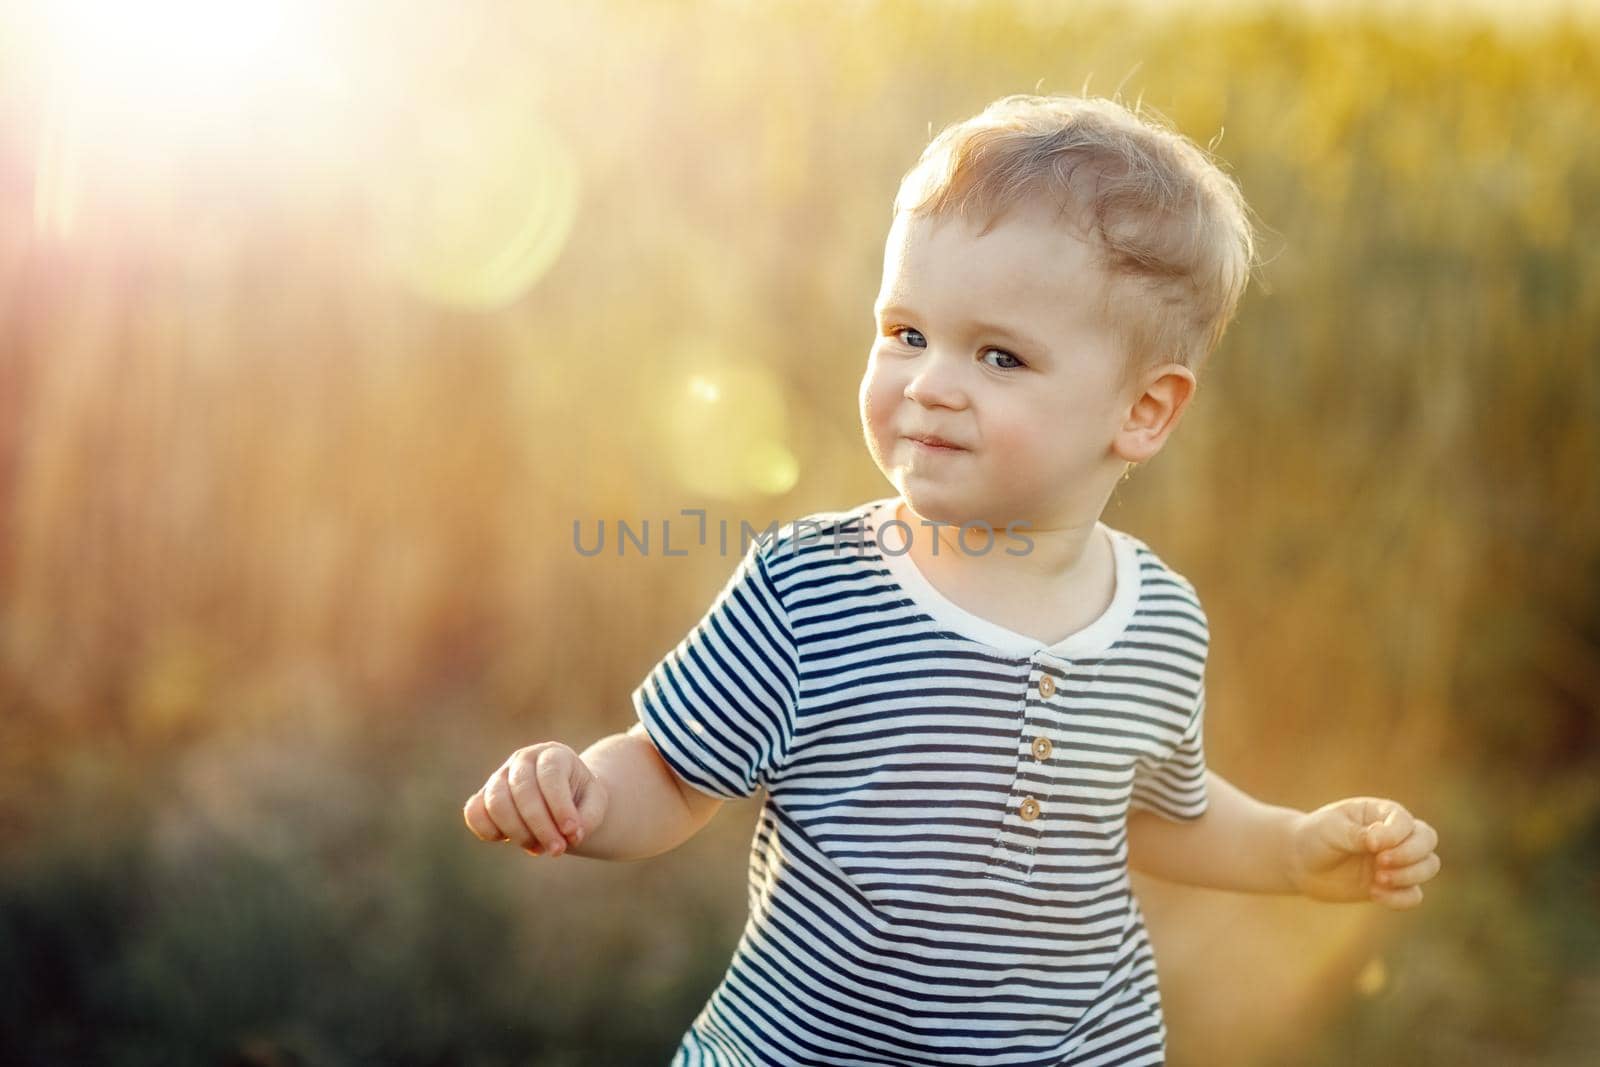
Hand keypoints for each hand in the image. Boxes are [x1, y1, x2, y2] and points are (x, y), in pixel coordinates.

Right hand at [463, 742, 608, 857]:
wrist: (563, 798)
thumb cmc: (581, 799)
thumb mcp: (596, 804)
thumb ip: (588, 817)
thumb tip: (570, 835)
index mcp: (554, 754)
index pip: (551, 776)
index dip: (560, 806)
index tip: (572, 833)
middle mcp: (523, 759)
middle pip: (522, 790)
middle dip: (541, 826)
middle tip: (558, 850)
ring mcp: (500, 776)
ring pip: (496, 802)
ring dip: (517, 833)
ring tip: (539, 848)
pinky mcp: (484, 796)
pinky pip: (474, 812)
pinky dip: (487, 830)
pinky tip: (506, 840)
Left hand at [1285, 796, 1440, 908]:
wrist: (1301, 863)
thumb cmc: (1316, 837)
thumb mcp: (1332, 829)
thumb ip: (1357, 834)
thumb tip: (1380, 843)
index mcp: (1381, 813)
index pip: (1405, 821)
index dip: (1395, 835)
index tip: (1370, 844)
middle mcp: (1396, 835)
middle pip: (1428, 840)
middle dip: (1411, 854)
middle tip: (1380, 863)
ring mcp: (1397, 861)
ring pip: (1429, 866)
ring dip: (1409, 875)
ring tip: (1378, 879)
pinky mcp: (1393, 886)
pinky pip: (1414, 895)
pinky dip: (1401, 898)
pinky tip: (1374, 894)